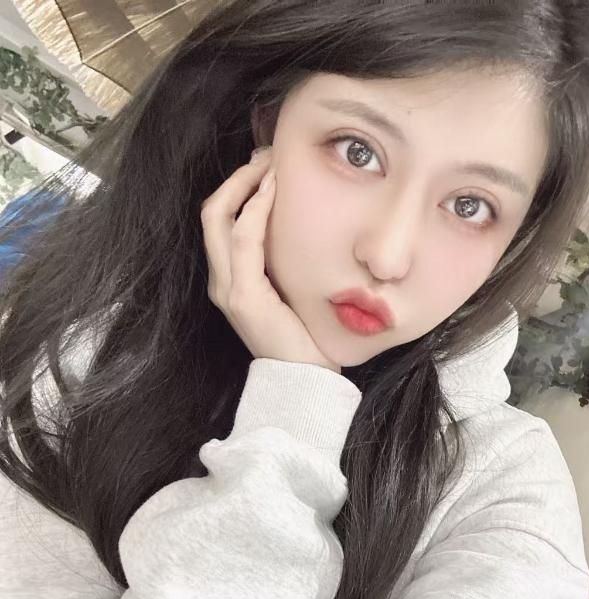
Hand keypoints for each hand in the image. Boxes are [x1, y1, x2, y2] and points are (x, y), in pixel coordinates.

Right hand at [200, 148, 340, 373]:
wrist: (303, 380)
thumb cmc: (302, 336)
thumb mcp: (289, 290)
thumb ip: (281, 261)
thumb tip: (296, 222)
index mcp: (230, 279)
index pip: (222, 220)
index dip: (239, 186)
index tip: (268, 164)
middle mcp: (220, 281)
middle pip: (212, 212)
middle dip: (239, 177)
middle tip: (269, 155)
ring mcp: (226, 289)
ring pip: (219, 219)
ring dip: (246, 184)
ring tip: (272, 163)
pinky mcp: (242, 297)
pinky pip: (243, 241)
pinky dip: (256, 210)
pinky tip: (274, 190)